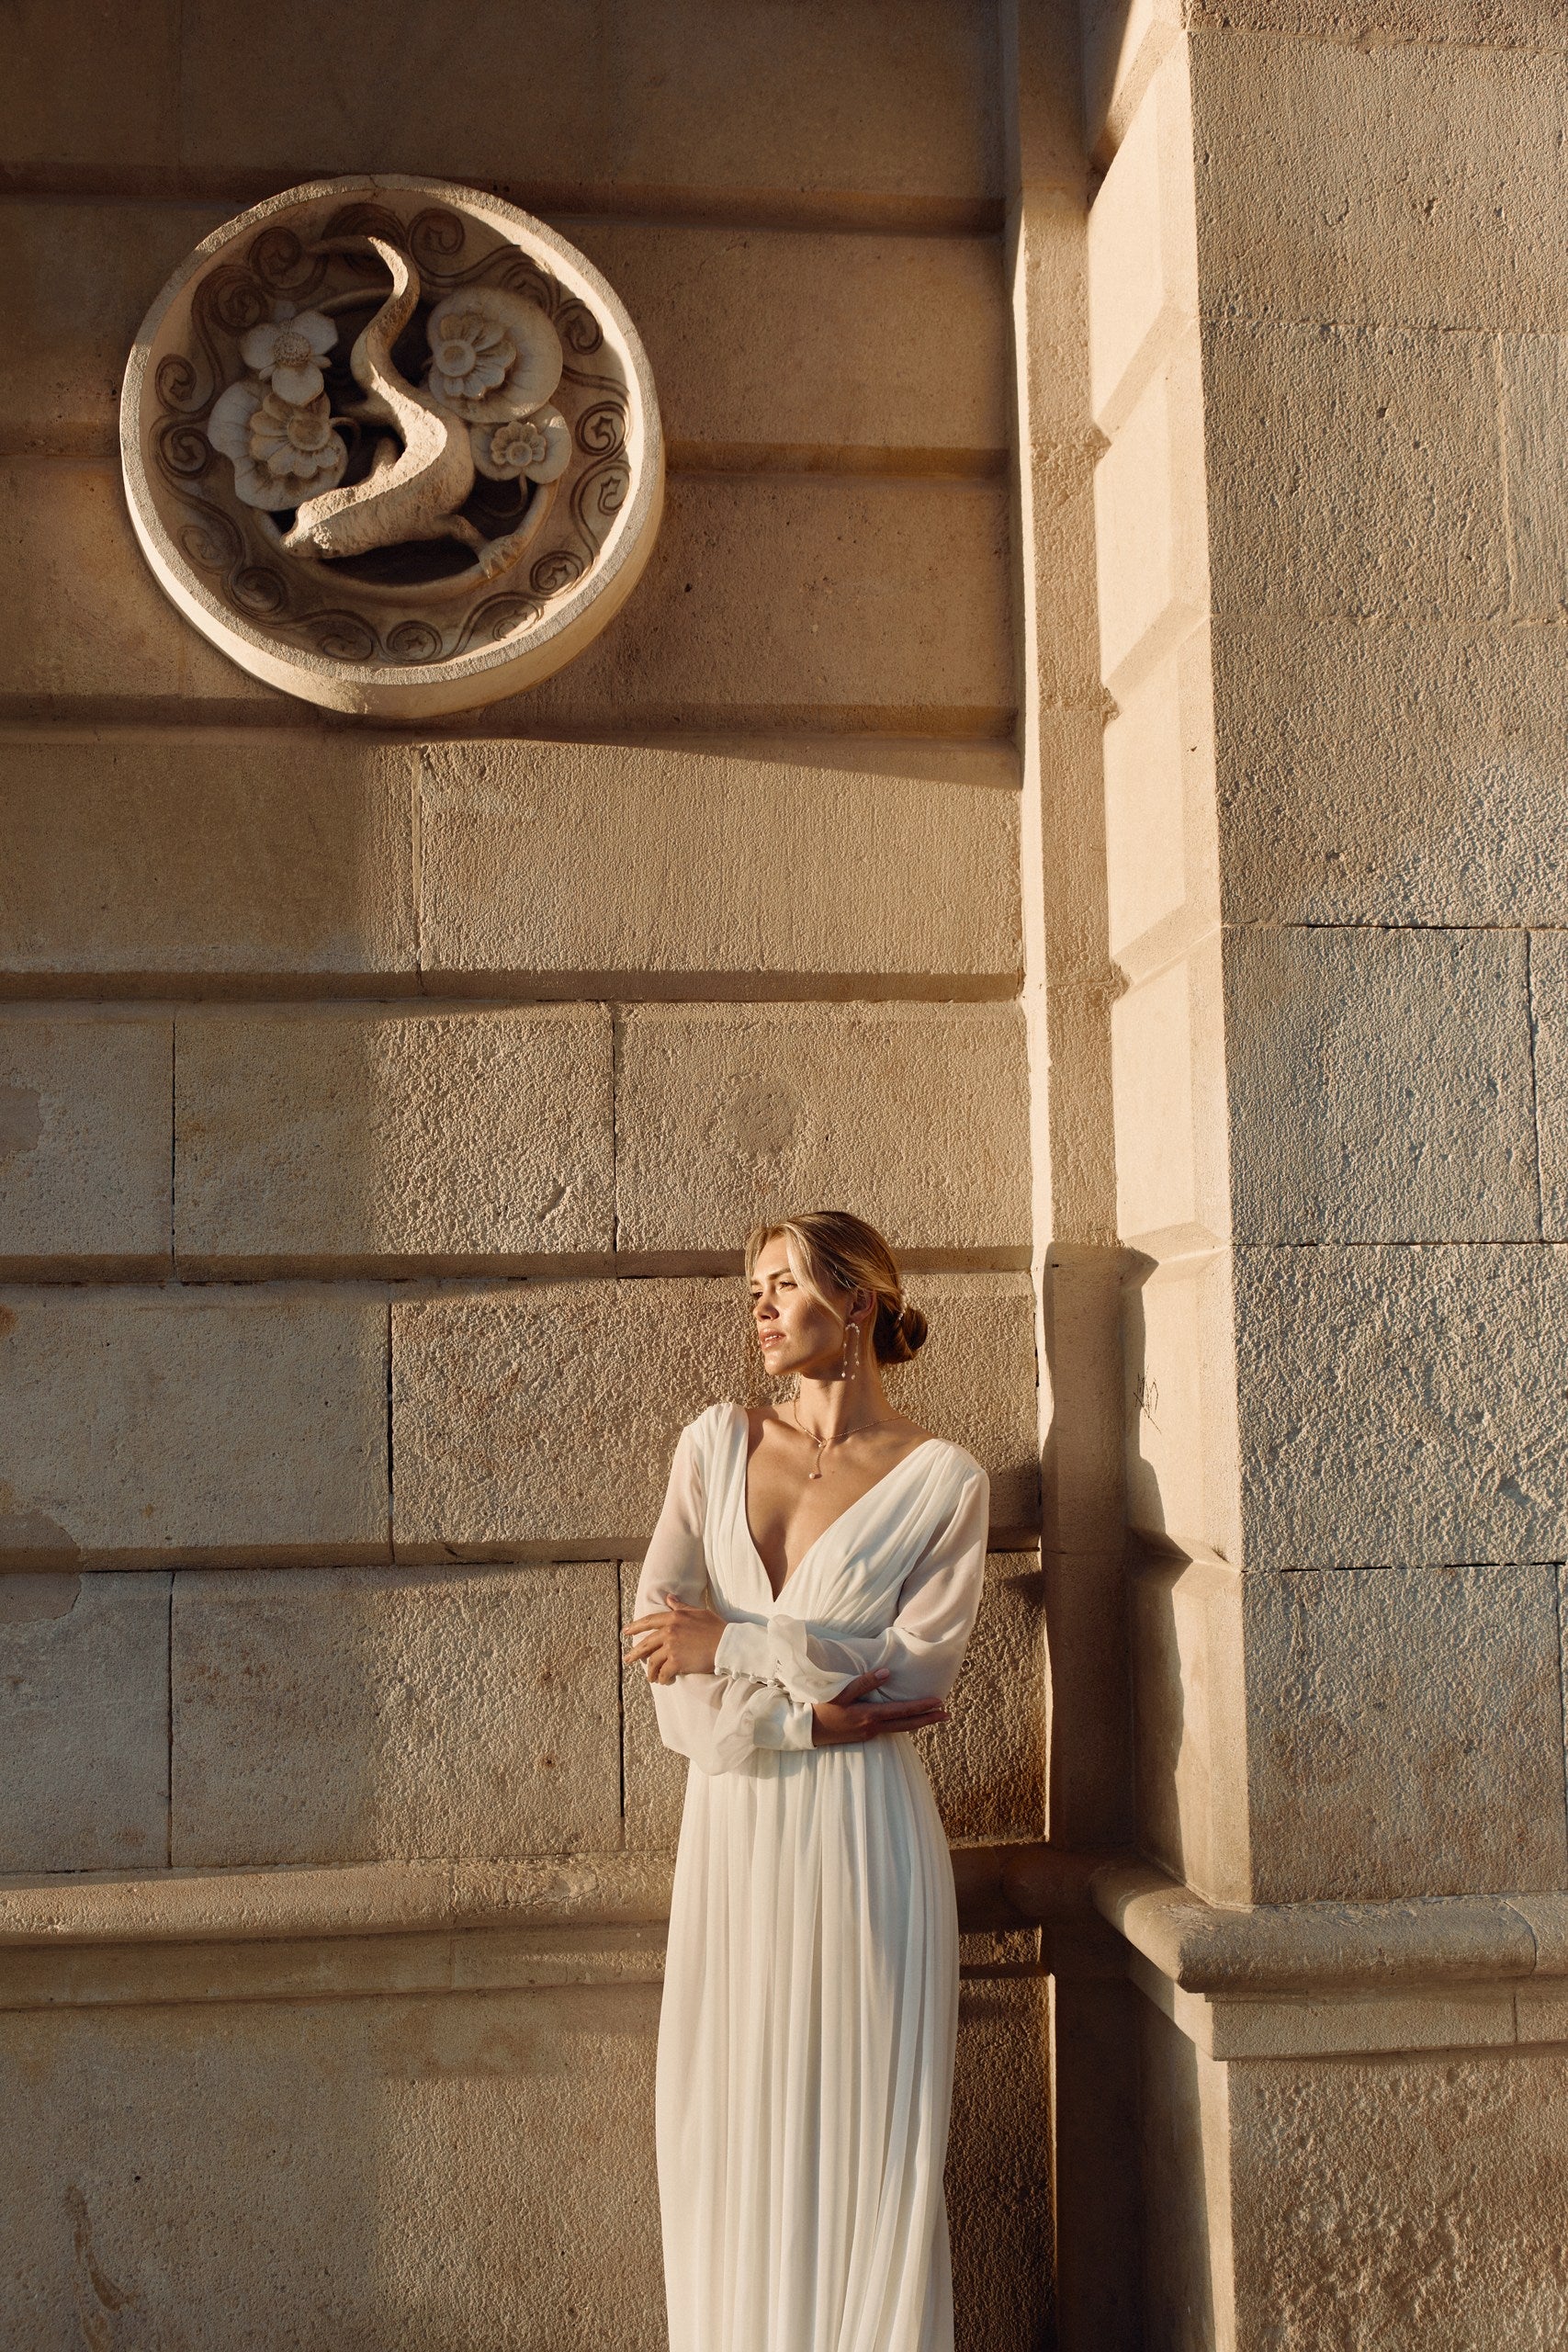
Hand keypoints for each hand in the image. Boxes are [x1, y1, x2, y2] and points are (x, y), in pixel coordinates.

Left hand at [621, 1593, 725, 1683]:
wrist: (727, 1644)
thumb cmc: (716, 1627)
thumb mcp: (698, 1612)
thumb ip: (681, 1606)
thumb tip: (669, 1598)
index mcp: (674, 1617)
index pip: (649, 1621)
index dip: (636, 1627)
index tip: (626, 1632)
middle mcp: (669, 1631)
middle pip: (646, 1644)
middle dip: (635, 1653)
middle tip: (627, 1659)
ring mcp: (672, 1647)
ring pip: (653, 1661)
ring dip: (650, 1671)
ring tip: (650, 1678)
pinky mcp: (677, 1662)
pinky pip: (664, 1672)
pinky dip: (662, 1678)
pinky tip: (663, 1681)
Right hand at [810, 1669, 948, 1747]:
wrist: (806, 1730)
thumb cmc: (821, 1707)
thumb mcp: (840, 1692)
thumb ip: (864, 1682)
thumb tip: (887, 1673)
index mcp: (869, 1715)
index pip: (902, 1712)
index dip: (922, 1707)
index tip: (939, 1703)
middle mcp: (872, 1727)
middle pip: (907, 1725)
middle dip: (928, 1720)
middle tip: (947, 1715)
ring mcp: (868, 1734)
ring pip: (899, 1729)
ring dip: (917, 1723)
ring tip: (932, 1717)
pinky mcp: (863, 1735)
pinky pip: (888, 1729)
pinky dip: (902, 1725)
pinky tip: (906, 1721)